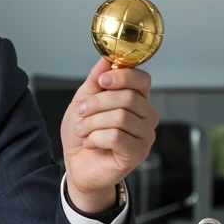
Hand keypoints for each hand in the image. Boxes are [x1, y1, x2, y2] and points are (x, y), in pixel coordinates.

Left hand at [60, 57, 158, 212]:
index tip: (101, 81)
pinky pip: (117, 136)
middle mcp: (147, 116)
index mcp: (137, 100)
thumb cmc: (83, 134)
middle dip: (97, 103)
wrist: (77, 165)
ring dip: (92, 123)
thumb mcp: (84, 99)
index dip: (122, 77)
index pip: (142, 79)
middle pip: (129, 97)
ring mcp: (145, 136)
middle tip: (81, 112)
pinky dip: (96, 138)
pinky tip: (90, 143)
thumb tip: (106, 58)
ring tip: (82, 130)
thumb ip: (96, 79)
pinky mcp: (137, 154)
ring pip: (121, 117)